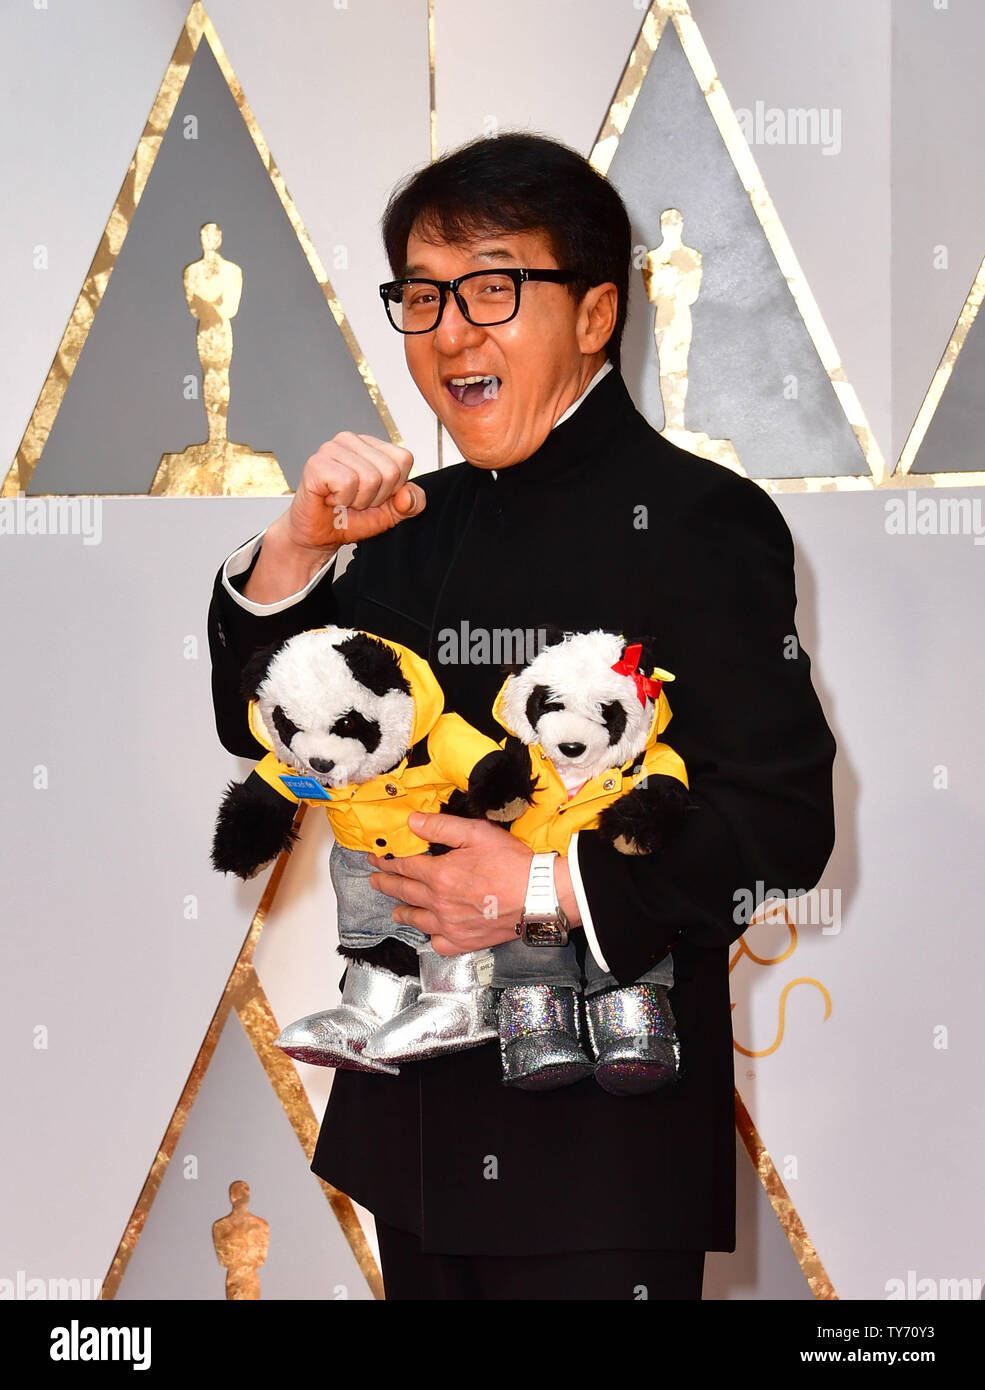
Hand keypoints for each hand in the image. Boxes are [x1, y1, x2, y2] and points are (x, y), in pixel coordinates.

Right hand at [244, 433, 425, 602]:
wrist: (319, 535)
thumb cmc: (350, 518)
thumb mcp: (391, 513)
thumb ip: (412, 503)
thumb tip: (407, 494)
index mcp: (372, 446)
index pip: (404, 459)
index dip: (393, 488)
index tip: (374, 495)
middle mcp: (352, 441)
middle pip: (389, 471)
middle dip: (376, 497)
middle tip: (355, 500)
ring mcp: (332, 448)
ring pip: (370, 478)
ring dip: (357, 500)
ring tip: (342, 499)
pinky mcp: (316, 463)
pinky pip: (347, 482)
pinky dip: (342, 499)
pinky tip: (331, 498)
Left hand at [367, 812, 581, 955]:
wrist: (538, 896)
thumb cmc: (511, 862)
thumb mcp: (477, 833)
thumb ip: (441, 826)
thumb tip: (411, 821)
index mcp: (439, 874)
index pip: (404, 867)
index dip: (386, 862)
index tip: (375, 860)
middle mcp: (439, 902)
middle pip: (405, 892)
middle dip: (386, 884)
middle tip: (374, 881)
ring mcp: (450, 925)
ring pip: (417, 919)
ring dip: (402, 912)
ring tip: (395, 909)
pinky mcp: (464, 941)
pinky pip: (438, 942)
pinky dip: (430, 937)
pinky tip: (429, 932)